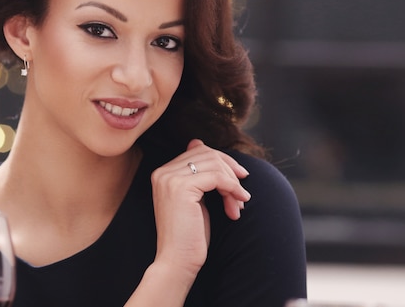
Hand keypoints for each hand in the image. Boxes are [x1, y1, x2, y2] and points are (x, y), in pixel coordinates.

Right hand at [150, 139, 250, 277]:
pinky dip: (233, 189)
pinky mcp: (181, 188)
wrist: (177, 262)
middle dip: (230, 171)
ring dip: (233, 184)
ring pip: (215, 164)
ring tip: (239, 204)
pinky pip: (217, 177)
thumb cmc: (189, 235)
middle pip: (207, 153)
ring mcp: (170, 178)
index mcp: (163, 173)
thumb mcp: (195, 199)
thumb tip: (199, 142)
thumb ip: (199, 174)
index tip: (239, 180)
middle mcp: (163, 172)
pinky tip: (238, 204)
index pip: (198, 151)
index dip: (223, 163)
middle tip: (242, 193)